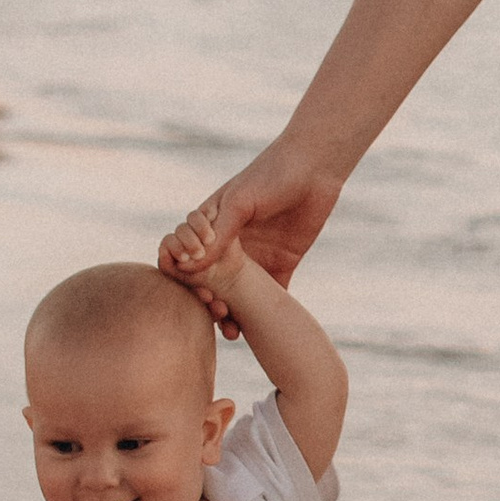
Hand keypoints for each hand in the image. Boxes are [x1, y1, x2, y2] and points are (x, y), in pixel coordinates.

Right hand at [160, 141, 341, 327]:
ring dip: (230, 313)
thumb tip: (191, 266)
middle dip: (206, 300)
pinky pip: (269, 294)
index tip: (198, 287)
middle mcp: (229, 244)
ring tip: (232, 332)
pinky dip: (262, 314)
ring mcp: (255, 256)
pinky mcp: (281, 264)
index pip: (184, 255)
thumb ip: (219, 233)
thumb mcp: (241, 201)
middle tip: (215, 312)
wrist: (316, 168)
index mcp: (211, 225)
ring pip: (236, 293)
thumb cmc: (271, 175)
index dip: (183, 276)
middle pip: (208, 281)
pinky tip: (258, 330)